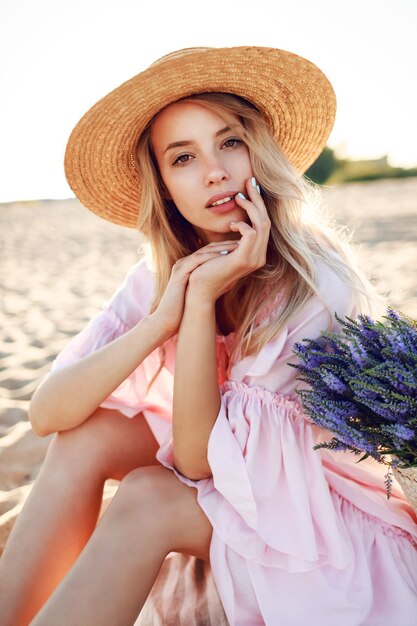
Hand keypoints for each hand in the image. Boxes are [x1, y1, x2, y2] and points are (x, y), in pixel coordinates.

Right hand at [149, 239, 239, 339]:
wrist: (167, 319)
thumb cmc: (184, 309)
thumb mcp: (201, 293)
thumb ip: (213, 285)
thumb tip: (232, 283)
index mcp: (190, 266)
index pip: (210, 252)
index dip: (227, 248)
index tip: (244, 248)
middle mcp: (185, 263)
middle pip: (208, 248)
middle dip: (226, 244)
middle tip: (243, 242)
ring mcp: (181, 266)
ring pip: (203, 252)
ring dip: (221, 248)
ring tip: (237, 246)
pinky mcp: (179, 273)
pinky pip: (196, 260)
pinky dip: (211, 257)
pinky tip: (224, 256)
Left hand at [188, 177, 270, 301]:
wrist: (200, 288)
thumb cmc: (208, 267)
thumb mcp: (224, 248)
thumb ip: (234, 238)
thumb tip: (237, 221)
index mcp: (256, 252)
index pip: (264, 224)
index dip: (259, 204)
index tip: (251, 187)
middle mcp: (259, 256)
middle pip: (266, 221)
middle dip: (258, 199)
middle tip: (249, 181)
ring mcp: (253, 259)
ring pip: (261, 225)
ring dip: (250, 207)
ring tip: (238, 196)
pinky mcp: (243, 260)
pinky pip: (250, 233)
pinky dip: (242, 224)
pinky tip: (231, 224)